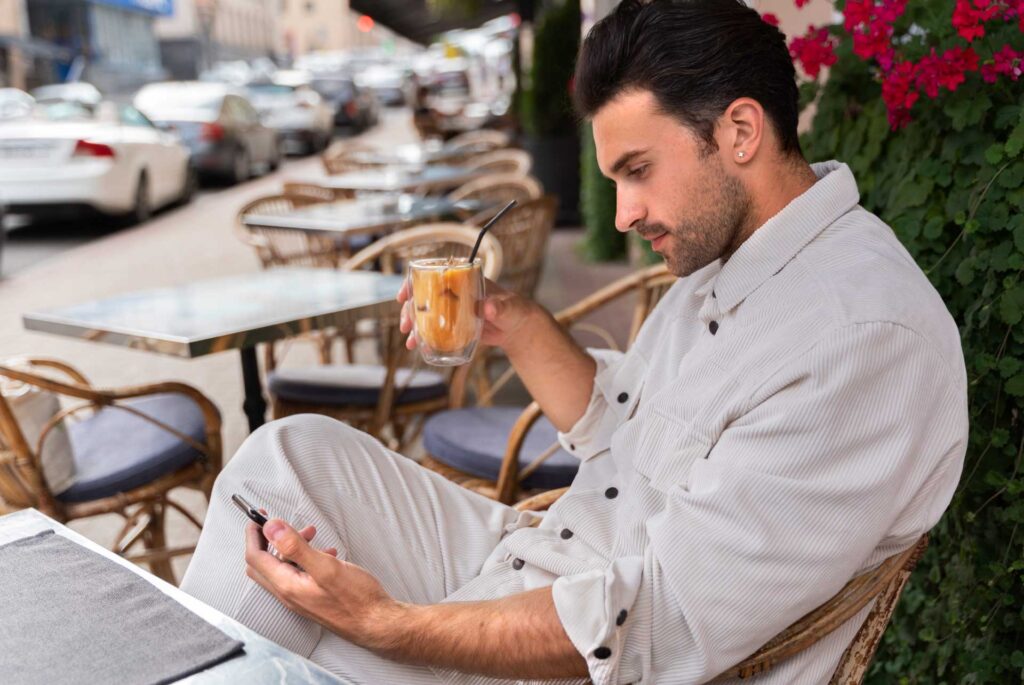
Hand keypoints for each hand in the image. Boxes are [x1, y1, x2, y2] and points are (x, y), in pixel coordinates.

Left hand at [244, 518, 402, 648]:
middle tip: (273, 523)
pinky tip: (325, 552)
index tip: (258, 517)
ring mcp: (300, 597)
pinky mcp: (312, 597)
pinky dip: (304, 557)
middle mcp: (289, 594)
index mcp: (287, 585)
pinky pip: (298, 573)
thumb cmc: (356, 600)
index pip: (256, 558)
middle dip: (266, 540)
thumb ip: (295, 547)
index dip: (254, 535)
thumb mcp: (326, 567)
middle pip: (262, 564)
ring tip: (310, 533)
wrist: (375, 623)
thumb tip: (272, 528)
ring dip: (289, 546)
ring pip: (282, 567)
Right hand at [397, 277, 538, 351]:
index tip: (405, 294)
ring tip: (410, 341)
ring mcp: (452, 308)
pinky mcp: (453, 324)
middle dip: (410, 309)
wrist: (517, 328)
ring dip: (414, 325)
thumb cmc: (515, 310)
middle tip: (406, 325)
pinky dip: (424, 337)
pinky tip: (417, 346)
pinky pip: (434, 328)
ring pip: (426, 313)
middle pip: (424, 295)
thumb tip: (488, 307)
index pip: (434, 274)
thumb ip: (499, 307)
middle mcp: (454, 292)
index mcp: (465, 279)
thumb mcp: (508, 308)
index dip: (415, 282)